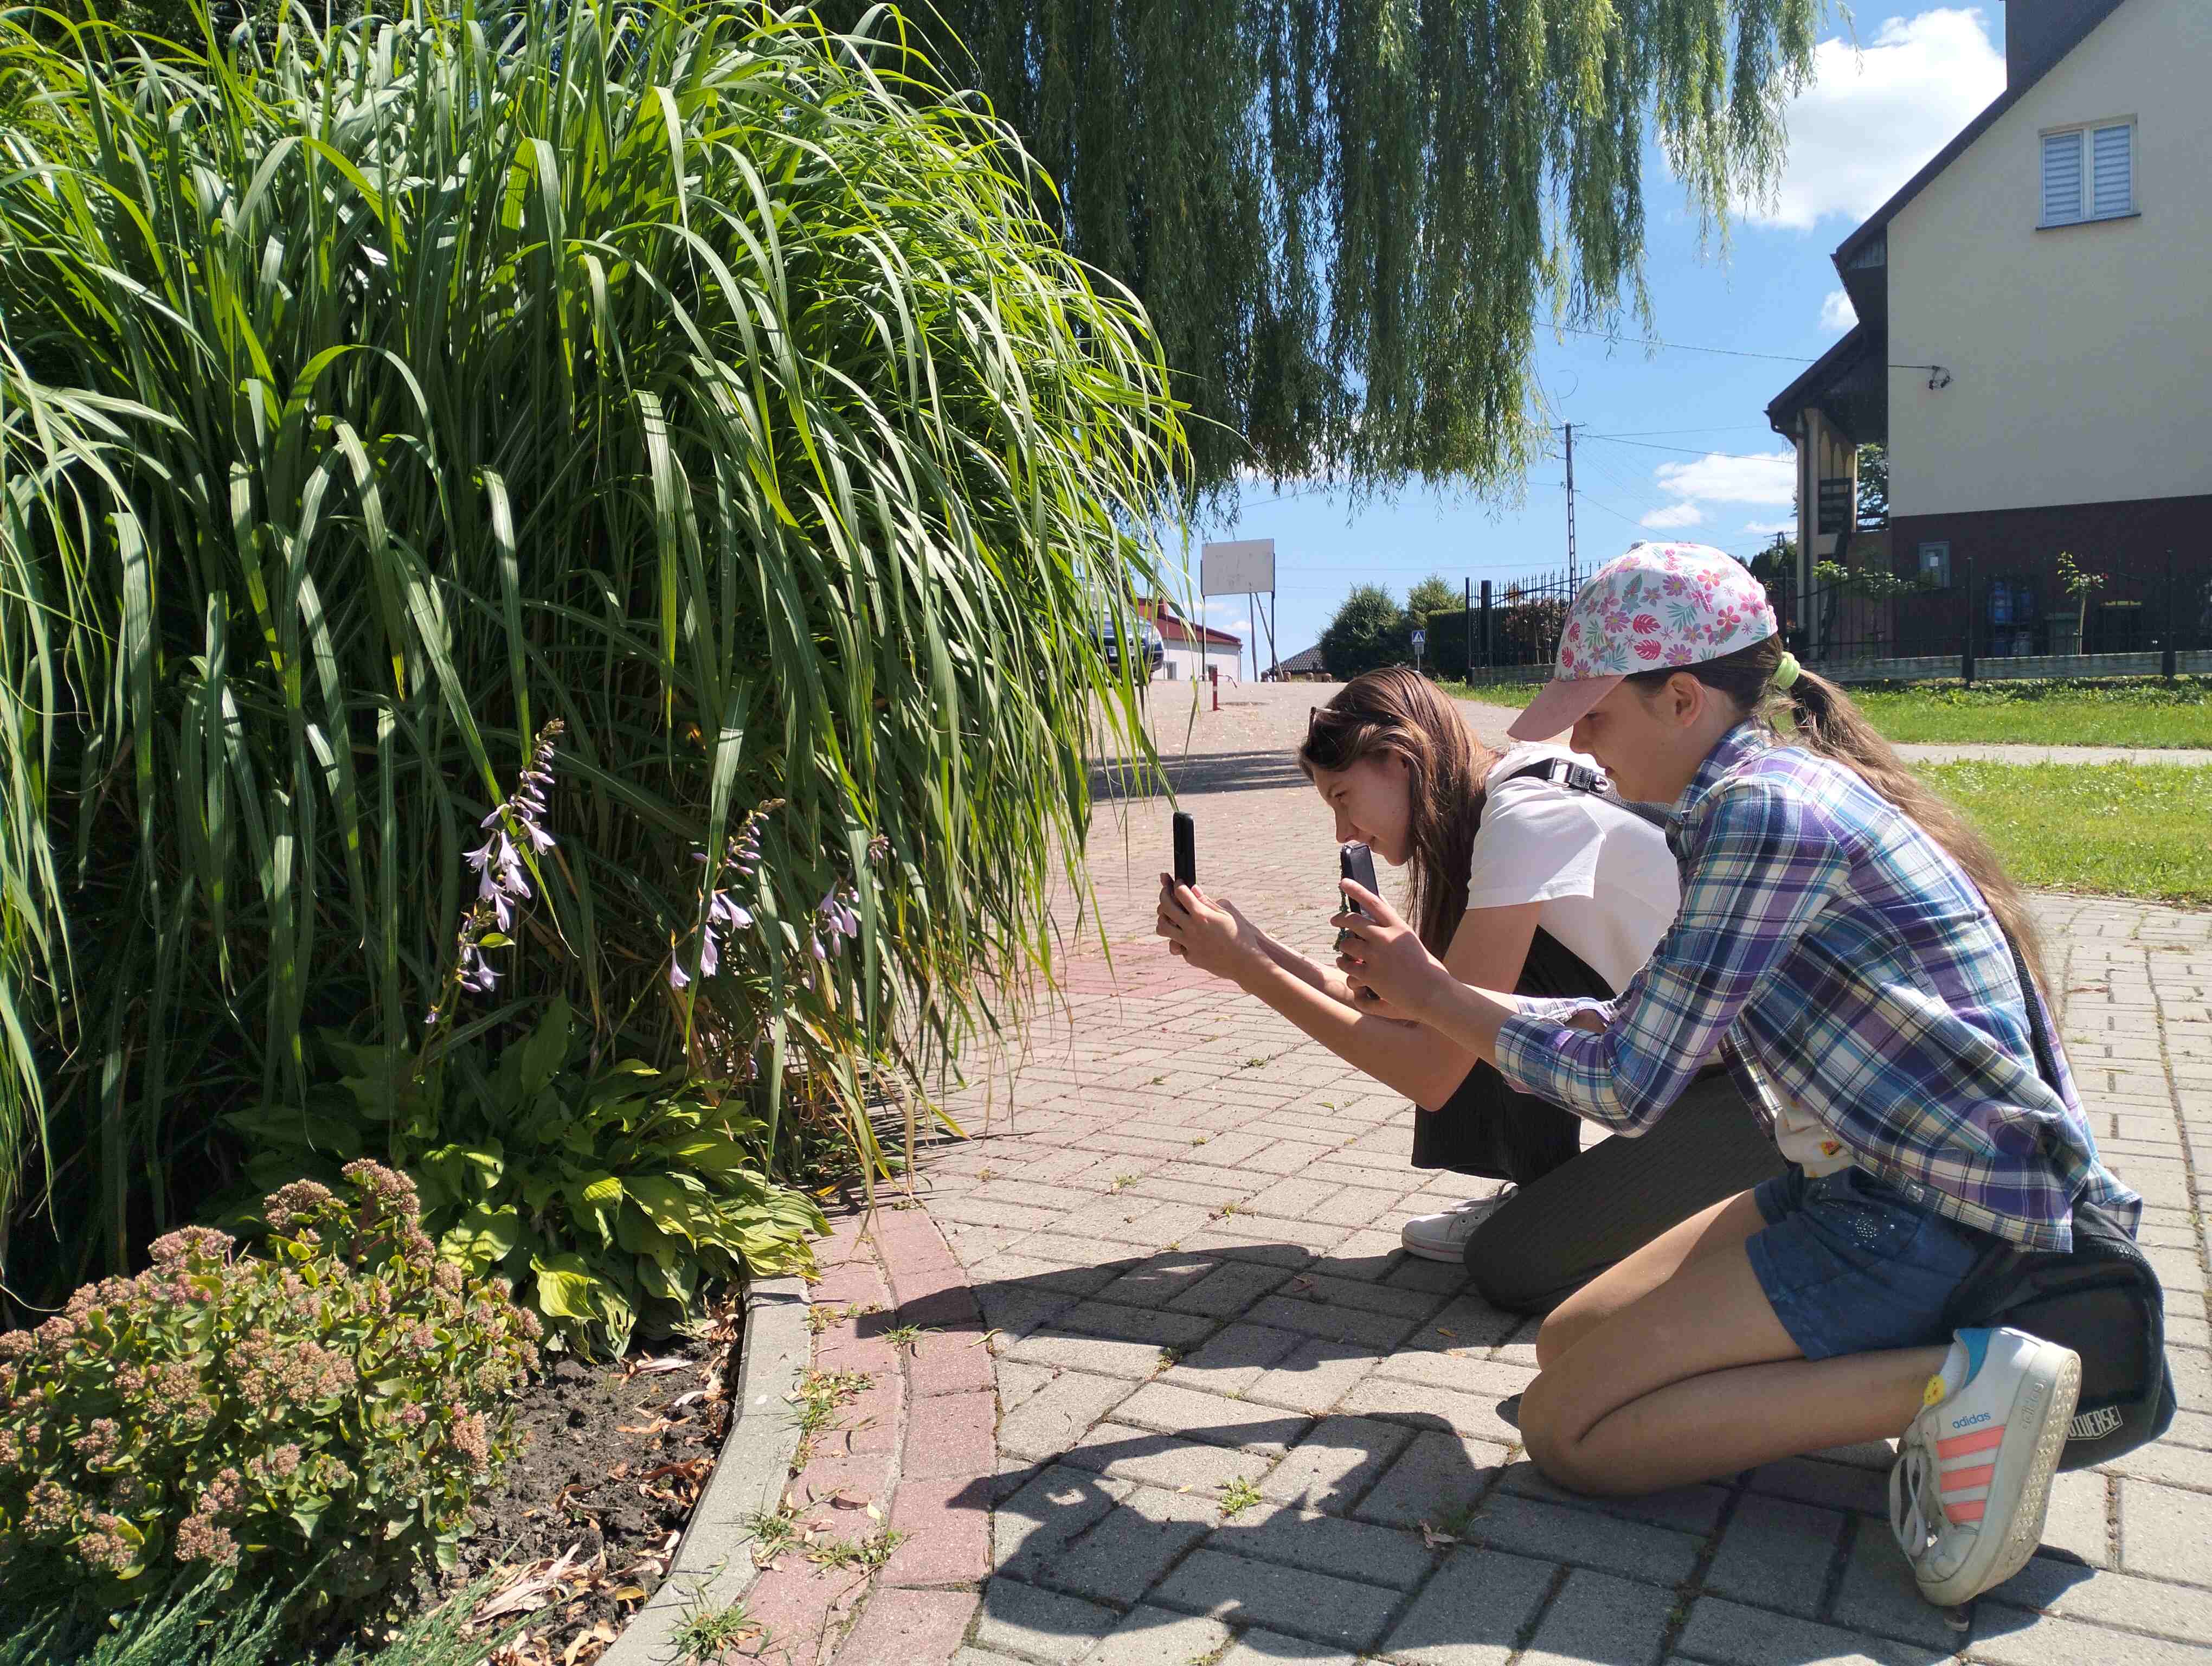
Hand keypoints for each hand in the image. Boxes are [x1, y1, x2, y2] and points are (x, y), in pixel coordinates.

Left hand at [1156, 874, 1265, 983]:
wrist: (1246, 962)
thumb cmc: (1241, 935)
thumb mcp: (1226, 913)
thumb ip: (1207, 902)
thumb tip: (1193, 890)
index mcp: (1202, 915)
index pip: (1180, 893)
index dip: (1176, 884)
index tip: (1177, 883)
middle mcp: (1192, 929)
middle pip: (1166, 908)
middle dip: (1163, 895)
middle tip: (1165, 891)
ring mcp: (1189, 944)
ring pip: (1163, 928)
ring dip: (1163, 918)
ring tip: (1167, 914)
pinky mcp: (1190, 957)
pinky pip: (1176, 945)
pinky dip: (1177, 938)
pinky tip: (1183, 934)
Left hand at [1331, 879, 1450, 1018]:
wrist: (1432, 993)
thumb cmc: (1426, 968)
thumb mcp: (1411, 940)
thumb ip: (1394, 925)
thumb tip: (1380, 904)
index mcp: (1399, 927)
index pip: (1374, 902)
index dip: (1356, 890)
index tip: (1344, 882)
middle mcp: (1386, 938)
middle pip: (1353, 921)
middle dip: (1340, 918)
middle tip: (1334, 919)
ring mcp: (1376, 956)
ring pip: (1347, 943)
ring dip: (1344, 946)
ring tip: (1345, 949)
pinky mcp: (1370, 975)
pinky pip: (1347, 965)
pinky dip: (1344, 964)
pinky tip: (1345, 964)